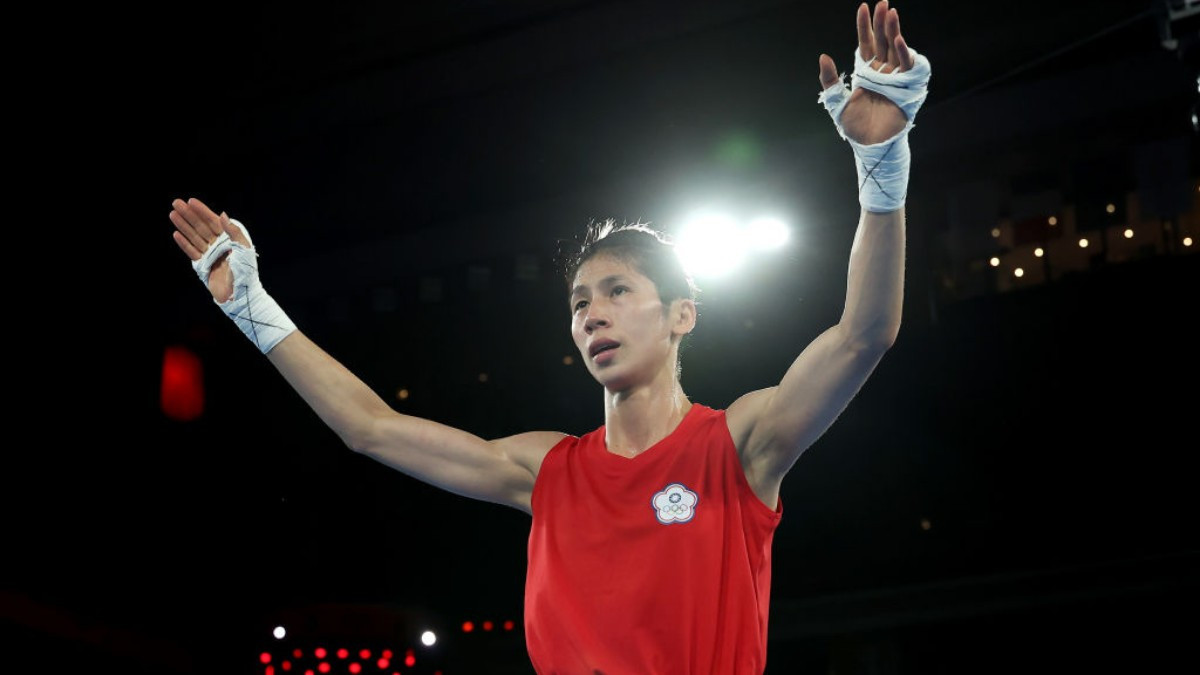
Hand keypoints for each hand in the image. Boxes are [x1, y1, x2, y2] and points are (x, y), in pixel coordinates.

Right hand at [169, 197, 248, 302]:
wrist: (240, 295)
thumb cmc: (246, 272)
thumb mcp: (244, 249)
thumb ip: (234, 232)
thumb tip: (222, 214)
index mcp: (229, 239)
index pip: (213, 221)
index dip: (202, 211)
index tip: (190, 201)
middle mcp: (219, 245)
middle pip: (200, 226)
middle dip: (188, 214)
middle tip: (176, 203)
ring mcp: (210, 255)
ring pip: (194, 236)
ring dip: (183, 225)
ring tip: (172, 214)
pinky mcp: (203, 266)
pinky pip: (191, 251)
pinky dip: (184, 243)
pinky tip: (176, 234)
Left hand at [819, 1, 914, 144]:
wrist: (869, 146)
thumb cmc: (854, 127)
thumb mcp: (836, 102)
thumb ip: (829, 79)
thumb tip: (823, 55)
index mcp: (866, 72)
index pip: (866, 43)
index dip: (865, 26)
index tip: (863, 7)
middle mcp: (882, 72)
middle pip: (883, 41)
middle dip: (883, 22)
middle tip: (883, 3)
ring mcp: (895, 78)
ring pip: (895, 49)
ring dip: (894, 31)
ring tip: (891, 13)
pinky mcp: (906, 88)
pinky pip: (906, 66)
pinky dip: (903, 53)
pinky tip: (897, 40)